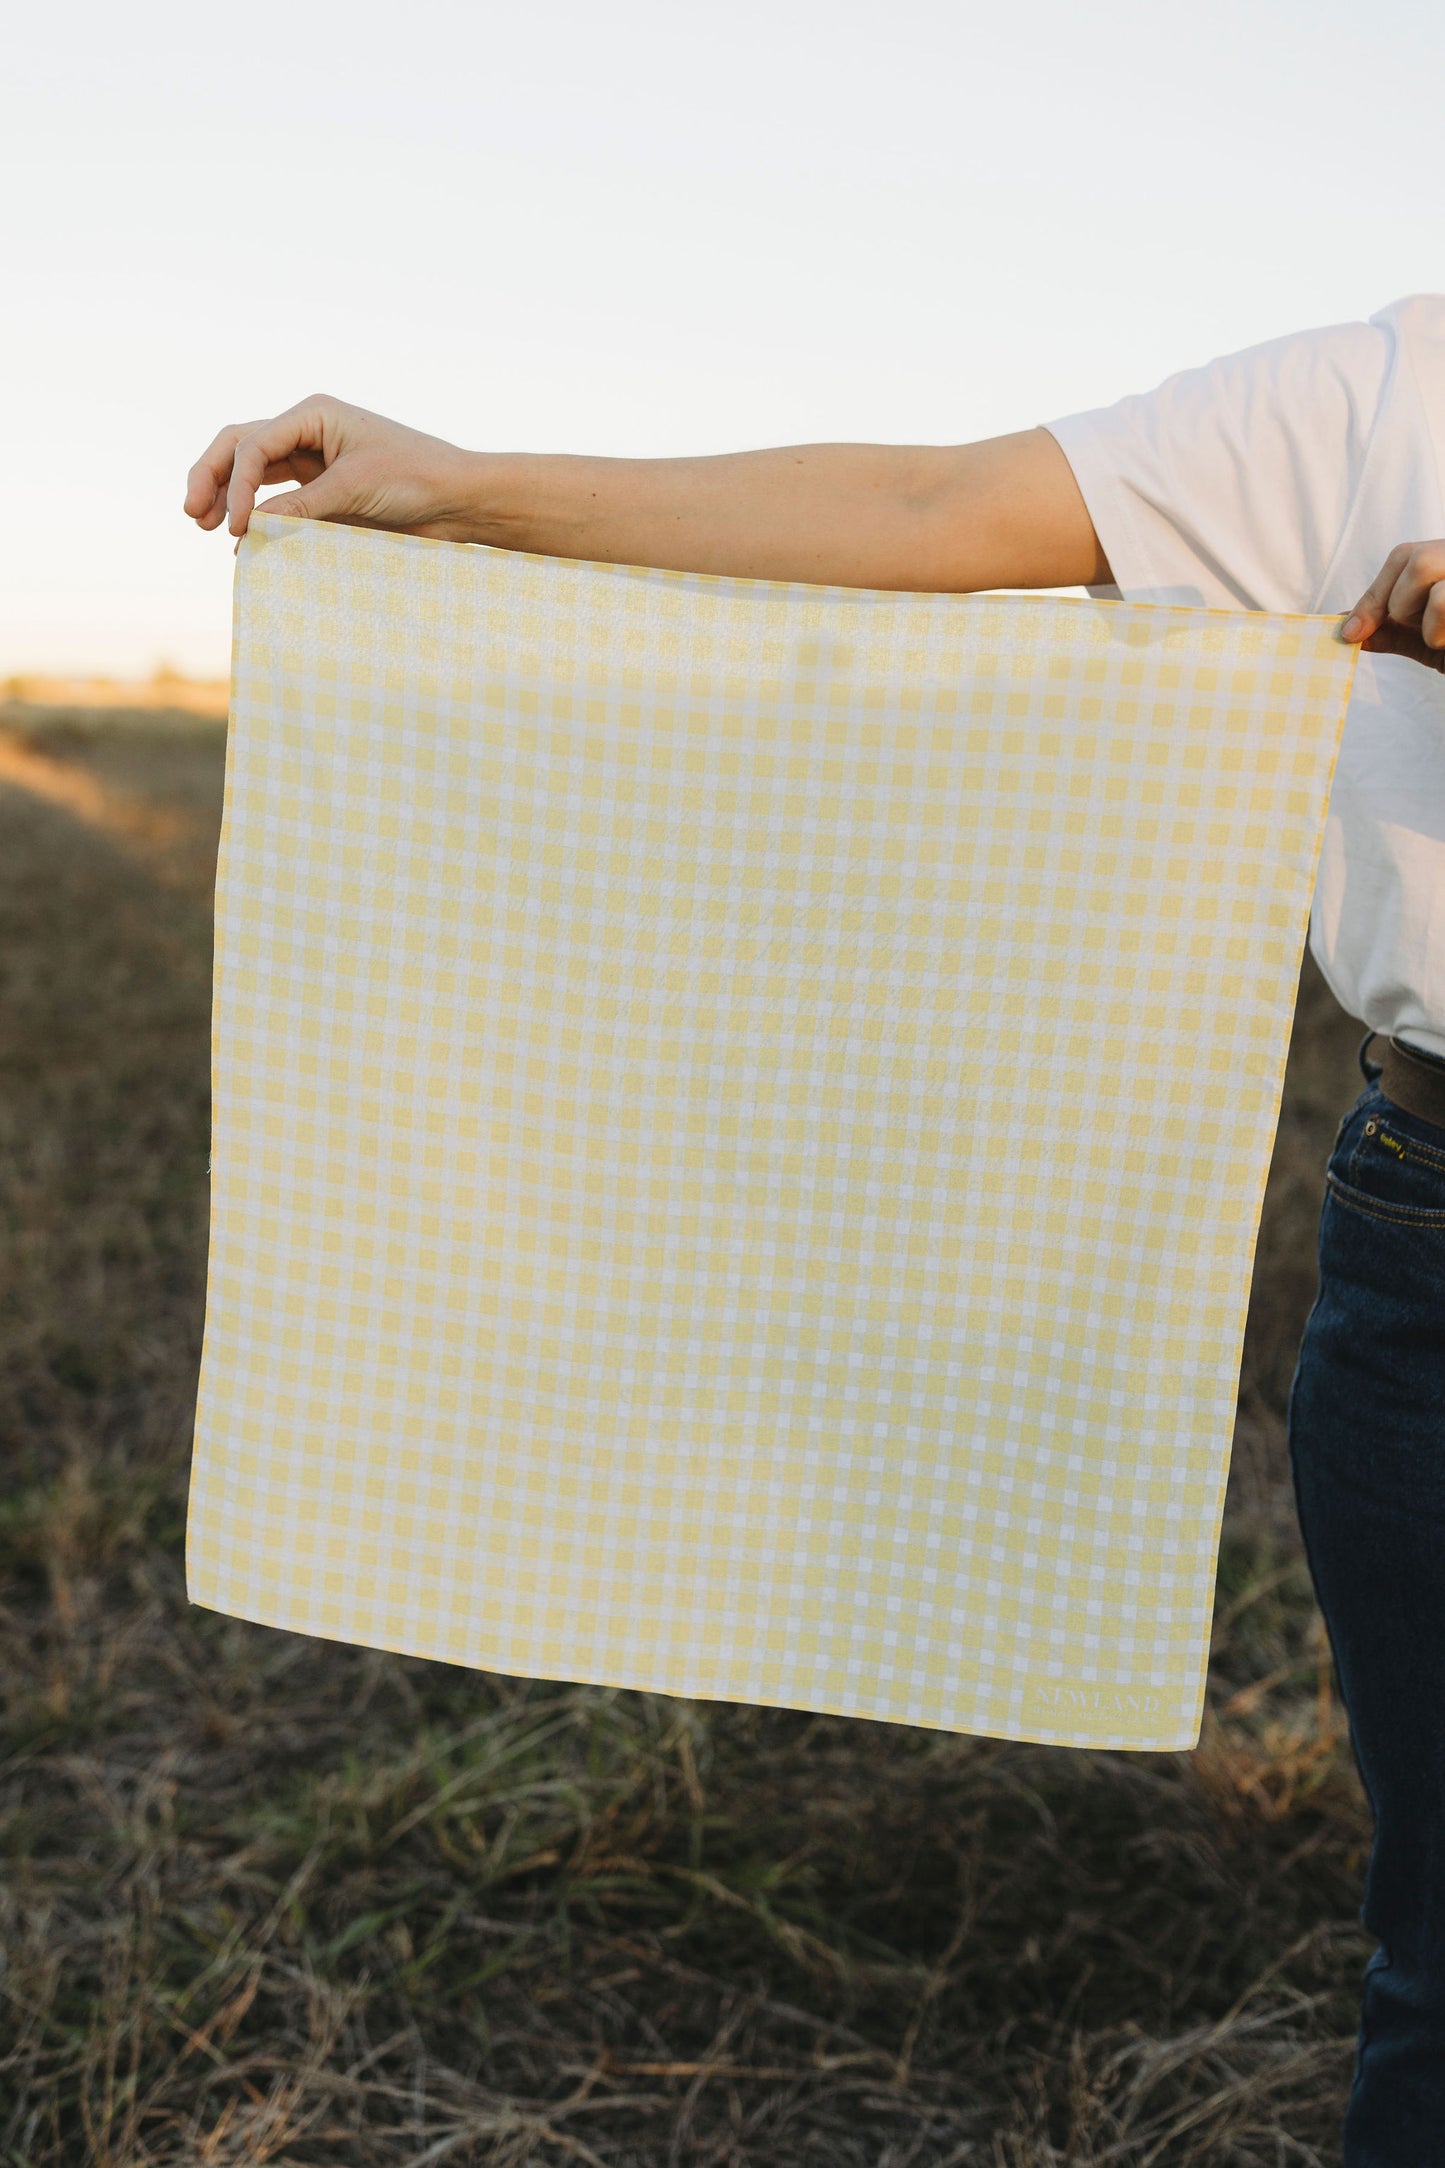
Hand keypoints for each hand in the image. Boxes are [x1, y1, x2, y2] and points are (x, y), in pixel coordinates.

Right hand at [182, 394, 485, 540]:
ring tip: (204, 525)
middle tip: (191, 514)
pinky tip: (242, 540)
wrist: (458, 501)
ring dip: (226, 495)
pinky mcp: (323, 494)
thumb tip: (249, 530)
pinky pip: (278, 502)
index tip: (236, 525)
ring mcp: (313, 462)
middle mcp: (307, 432)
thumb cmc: (416, 478)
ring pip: (252, 472)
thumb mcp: (354, 489)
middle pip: (240, 448)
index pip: (254, 444)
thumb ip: (300, 507)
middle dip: (211, 478)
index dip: (235, 484)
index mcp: (314, 414)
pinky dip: (257, 518)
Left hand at [1341, 541, 1444, 672]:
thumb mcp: (1425, 639)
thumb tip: (1342, 626)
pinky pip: (1444, 605)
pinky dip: (1442, 635)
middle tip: (1421, 631)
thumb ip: (1388, 630)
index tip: (1351, 634)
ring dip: (1430, 626)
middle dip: (1401, 605)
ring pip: (1435, 585)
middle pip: (1416, 560)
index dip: (1373, 596)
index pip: (1404, 556)